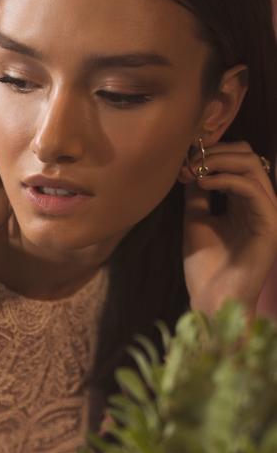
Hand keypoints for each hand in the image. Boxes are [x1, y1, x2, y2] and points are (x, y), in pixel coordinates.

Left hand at [180, 141, 276, 317]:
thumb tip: (193, 163)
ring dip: (219, 161)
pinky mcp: (270, 223)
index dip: (212, 153)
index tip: (184, 161)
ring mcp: (267, 212)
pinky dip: (225, 179)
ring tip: (194, 170)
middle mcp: (259, 203)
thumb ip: (198, 193)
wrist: (213, 299)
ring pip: (252, 166)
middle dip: (216, 152)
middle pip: (248, 156)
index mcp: (244, 202)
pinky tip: (203, 182)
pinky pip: (251, 188)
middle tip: (189, 162)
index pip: (237, 161)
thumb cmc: (206, 267)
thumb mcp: (196, 220)